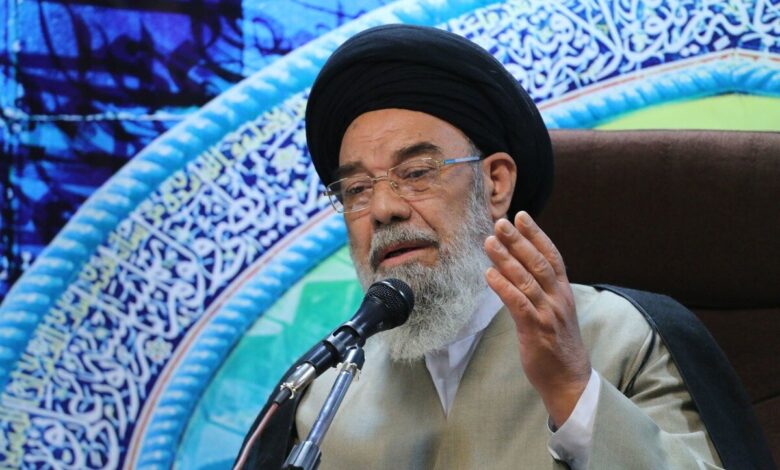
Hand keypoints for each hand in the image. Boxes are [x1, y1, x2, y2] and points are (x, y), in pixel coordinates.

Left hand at [484, 211, 590, 426]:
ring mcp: (548, 314)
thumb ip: (540, 289)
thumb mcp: (554, 311)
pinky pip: (518, 303)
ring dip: (506, 258)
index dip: (536, 234)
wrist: (570, 380)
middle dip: (518, 240)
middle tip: (500, 222)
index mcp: (563, 291)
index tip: (521, 215)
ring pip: (526, 280)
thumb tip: (516, 265)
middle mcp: (558, 298)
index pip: (551, 255)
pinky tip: (489, 274)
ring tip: (489, 241)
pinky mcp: (536, 330)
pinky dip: (503, 286)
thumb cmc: (558, 344)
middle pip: (538, 262)